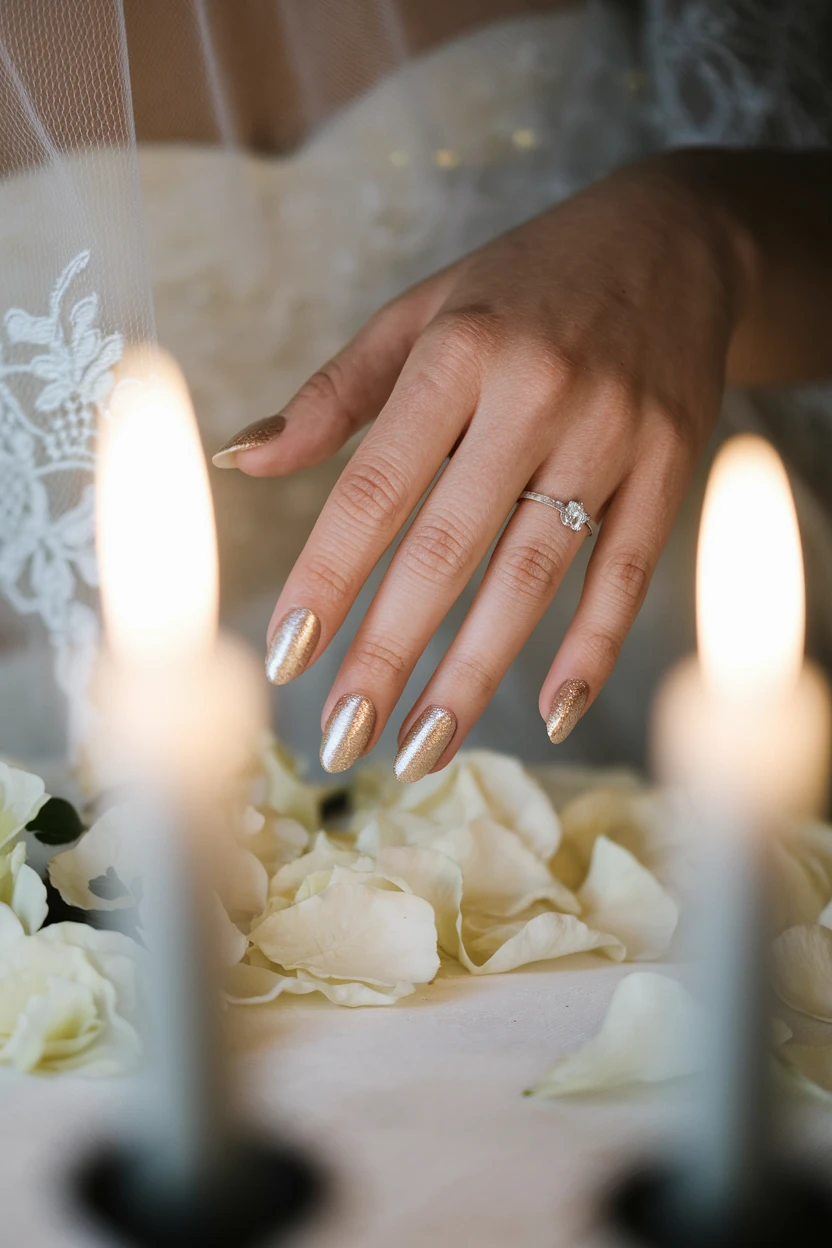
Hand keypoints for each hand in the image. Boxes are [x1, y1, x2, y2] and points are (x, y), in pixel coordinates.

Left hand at [214, 155, 748, 777]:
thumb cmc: (526, 284)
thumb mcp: (422, 312)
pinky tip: (551, 715)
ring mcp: (611, 434)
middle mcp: (535, 394)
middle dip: (389, 653)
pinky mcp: (669, 466)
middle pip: (449, 550)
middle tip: (343, 736)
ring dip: (474, 674)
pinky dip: (591, 649)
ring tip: (422, 748)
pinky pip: (627, 573)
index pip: (375, 487)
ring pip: (532, 578)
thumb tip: (242, 460)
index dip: (327, 577)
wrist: (675, 241)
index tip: (287, 653)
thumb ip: (335, 394)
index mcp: (457, 354)